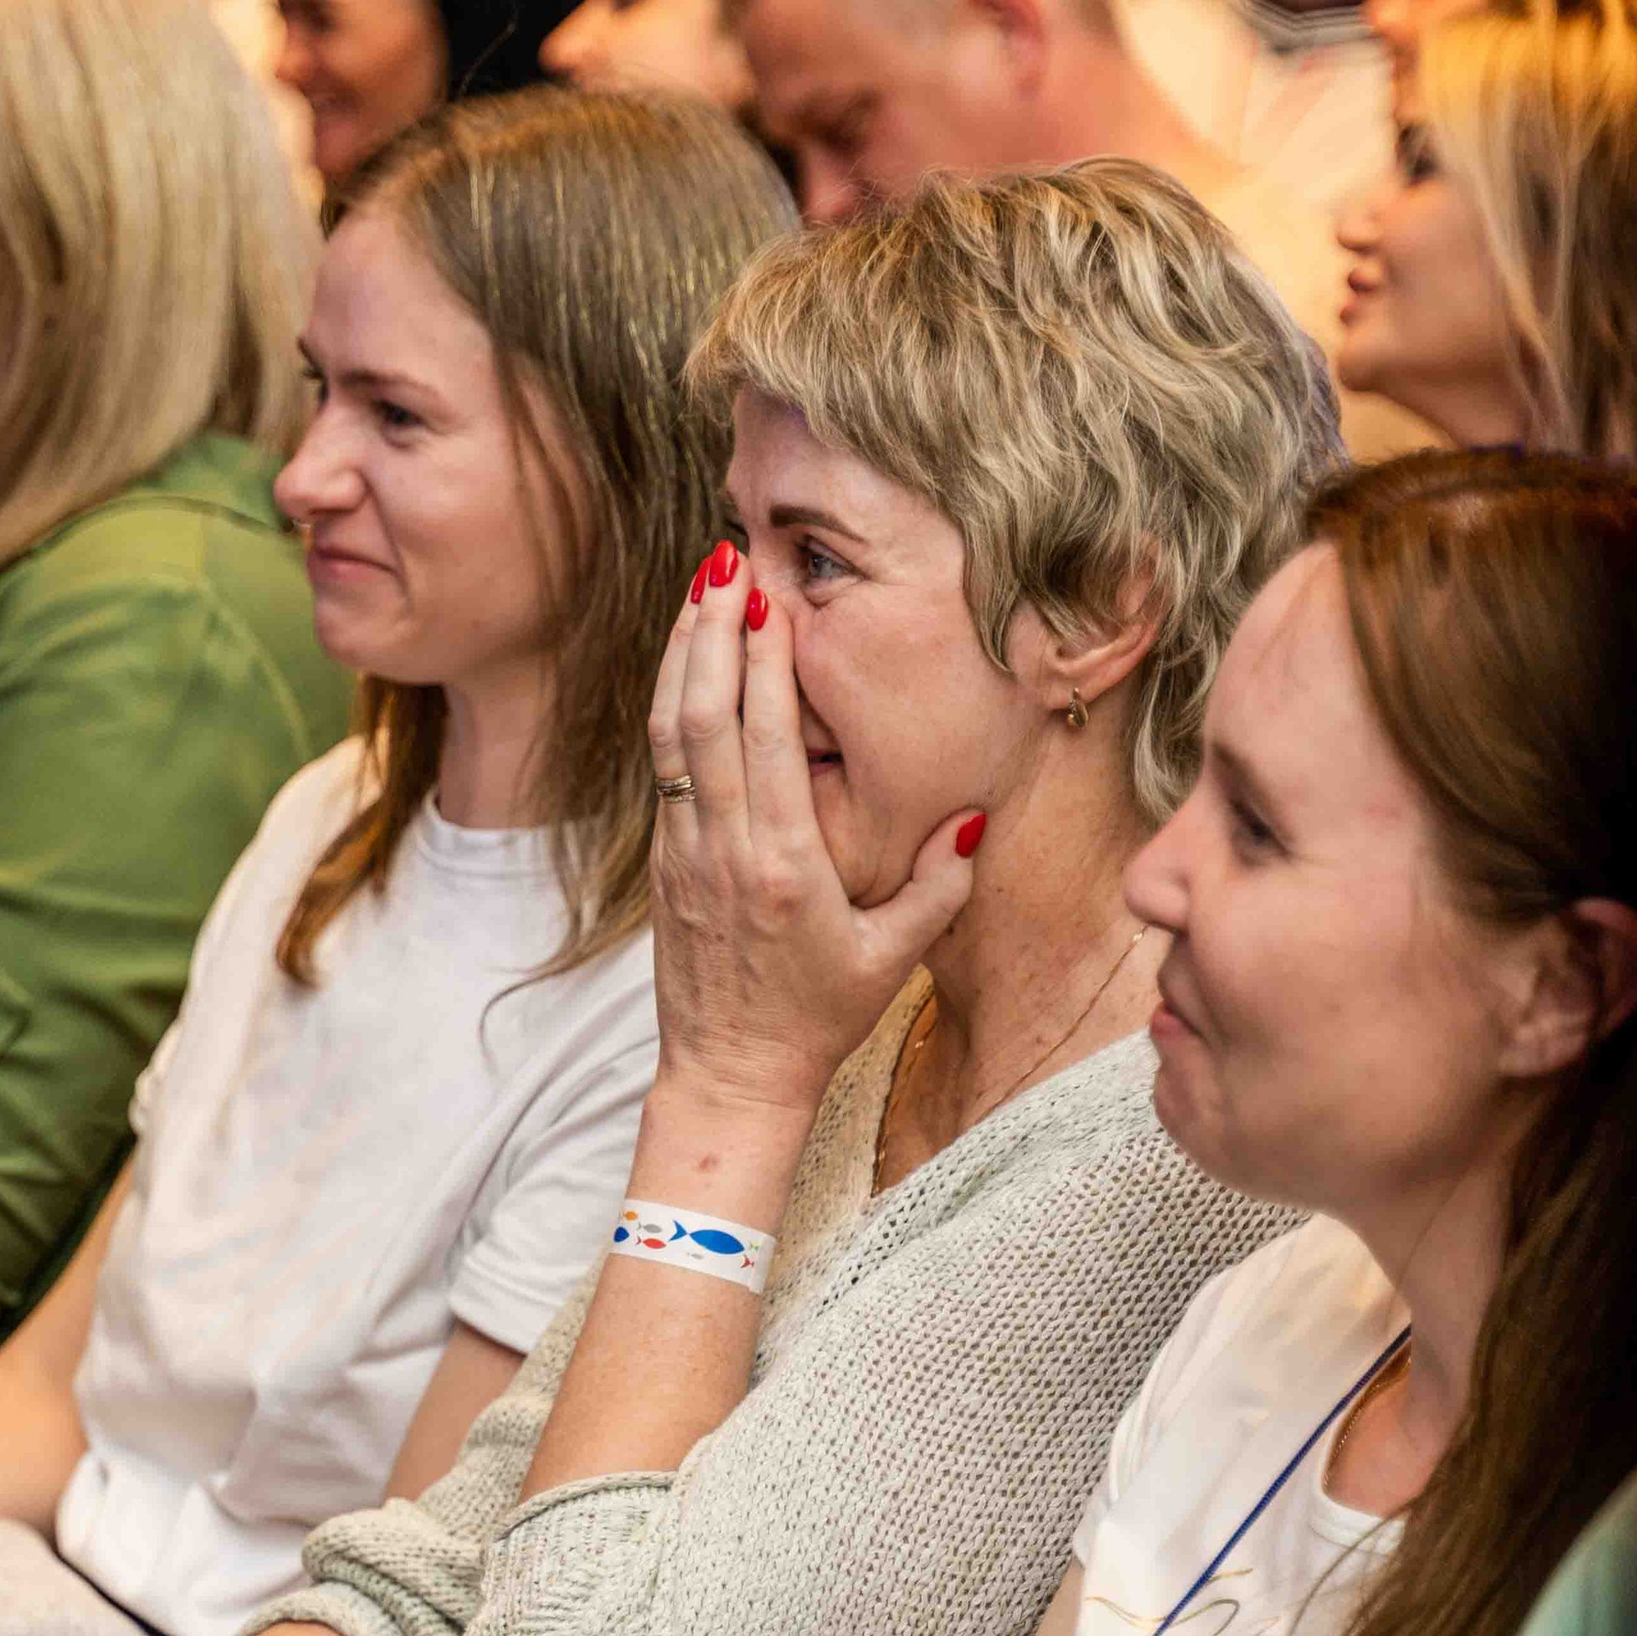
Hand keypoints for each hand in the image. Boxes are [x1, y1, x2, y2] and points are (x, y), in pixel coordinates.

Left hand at [647, 547, 981, 1122]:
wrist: (729, 1074)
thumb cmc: (818, 1018)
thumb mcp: (891, 959)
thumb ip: (938, 887)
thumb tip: (972, 820)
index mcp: (783, 865)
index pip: (762, 741)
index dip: (756, 663)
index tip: (762, 599)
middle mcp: (724, 849)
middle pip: (704, 719)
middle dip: (709, 633)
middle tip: (723, 561)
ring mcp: (684, 852)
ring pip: (670, 735)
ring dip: (678, 657)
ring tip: (694, 590)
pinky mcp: (664, 861)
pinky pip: (665, 766)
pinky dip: (669, 704)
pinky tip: (681, 664)